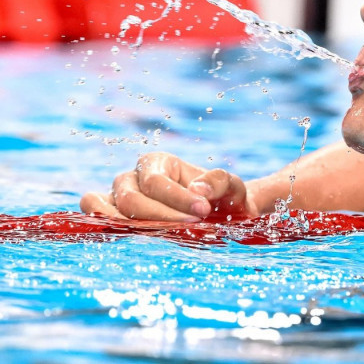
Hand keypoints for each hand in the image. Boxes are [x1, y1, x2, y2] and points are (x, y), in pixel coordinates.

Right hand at [79, 152, 257, 221]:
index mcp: (158, 163)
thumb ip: (219, 181)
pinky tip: (127, 241)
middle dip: (160, 216)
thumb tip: (198, 189)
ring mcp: (117, 199)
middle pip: (131, 198)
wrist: (219, 217)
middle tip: (190, 227)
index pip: (157, 182)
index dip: (177, 198)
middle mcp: (132, 178)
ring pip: (103, 207)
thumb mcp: (230, 186)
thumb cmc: (221, 198)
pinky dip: (101, 227)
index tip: (203, 211)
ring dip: (128, 226)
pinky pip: (93, 219)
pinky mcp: (111, 219)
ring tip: (158, 237)